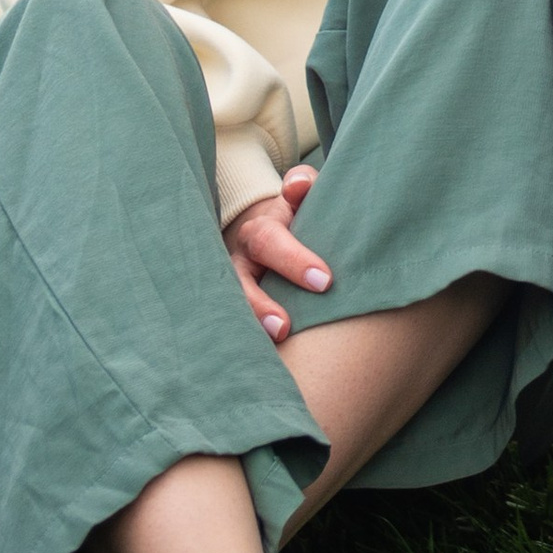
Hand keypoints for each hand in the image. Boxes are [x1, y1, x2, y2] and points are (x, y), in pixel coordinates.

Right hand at [224, 161, 332, 340]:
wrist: (272, 235)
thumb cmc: (298, 217)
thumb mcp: (301, 196)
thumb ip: (304, 186)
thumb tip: (300, 186)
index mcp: (261, 232)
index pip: (271, 242)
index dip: (294, 261)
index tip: (324, 281)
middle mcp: (241, 262)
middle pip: (242, 281)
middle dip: (261, 304)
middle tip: (285, 326)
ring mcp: (232, 288)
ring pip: (228, 307)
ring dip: (246, 327)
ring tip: (269, 345)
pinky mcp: (230, 312)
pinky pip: (229, 329)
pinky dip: (239, 345)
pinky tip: (251, 366)